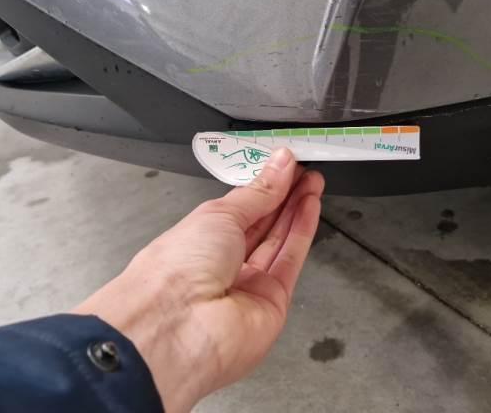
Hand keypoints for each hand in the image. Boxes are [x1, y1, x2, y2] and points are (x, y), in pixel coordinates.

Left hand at [74, 148, 324, 412]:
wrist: (179, 326)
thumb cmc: (177, 269)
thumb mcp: (219, 213)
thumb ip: (258, 191)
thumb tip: (280, 164)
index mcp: (198, 241)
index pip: (239, 209)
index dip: (263, 186)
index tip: (284, 165)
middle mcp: (222, 264)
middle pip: (261, 224)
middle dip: (284, 195)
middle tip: (304, 170)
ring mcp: (247, 285)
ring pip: (279, 241)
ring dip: (297, 209)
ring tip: (313, 181)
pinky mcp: (272, 302)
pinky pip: (290, 261)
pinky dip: (302, 232)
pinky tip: (310, 207)